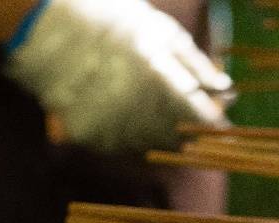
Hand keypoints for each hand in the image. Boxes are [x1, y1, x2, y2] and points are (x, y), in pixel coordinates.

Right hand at [5, 0, 231, 154]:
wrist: (49, 26)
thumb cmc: (116, 22)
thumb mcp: (164, 35)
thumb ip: (198, 69)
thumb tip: (229, 94)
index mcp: (162, 85)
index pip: (203, 124)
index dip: (216, 126)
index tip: (222, 124)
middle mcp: (137, 113)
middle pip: (178, 140)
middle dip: (187, 129)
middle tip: (180, 108)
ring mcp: (110, 128)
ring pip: (149, 145)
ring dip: (156, 131)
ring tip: (141, 97)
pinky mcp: (88, 137)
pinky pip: (118, 144)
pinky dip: (125, 131)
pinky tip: (117, 104)